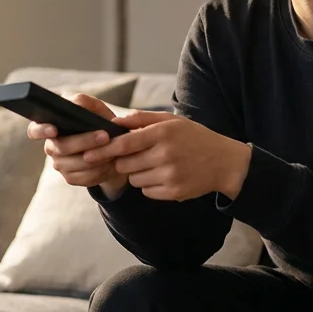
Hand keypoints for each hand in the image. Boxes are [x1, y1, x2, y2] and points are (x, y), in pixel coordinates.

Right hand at [26, 94, 129, 197]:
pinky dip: (100, 170)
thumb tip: (74, 103)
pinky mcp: (71, 178)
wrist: (116, 148)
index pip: (35, 130)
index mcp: (51, 126)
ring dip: (96, 157)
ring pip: (74, 165)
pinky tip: (110, 162)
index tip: (54, 129)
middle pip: (61, 148)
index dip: (41, 130)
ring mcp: (60, 164)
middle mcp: (52, 146)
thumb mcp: (95, 108)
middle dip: (84, 141)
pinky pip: (84, 177)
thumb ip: (83, 102)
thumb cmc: (101, 123)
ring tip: (113, 149)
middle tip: (104, 136)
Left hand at [82, 111, 251, 201]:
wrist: (223, 162)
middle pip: (125, 164)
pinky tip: (164, 176)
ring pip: (134, 179)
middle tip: (136, 157)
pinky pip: (147, 192)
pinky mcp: (174, 192)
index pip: (124, 143)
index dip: (104, 149)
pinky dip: (150, 186)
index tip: (88, 152)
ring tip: (155, 165)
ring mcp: (170, 175)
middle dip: (124, 162)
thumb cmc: (194, 137)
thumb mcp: (171, 121)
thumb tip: (114, 122)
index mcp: (163, 133)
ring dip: (137, 174)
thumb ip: (142, 119)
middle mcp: (165, 154)